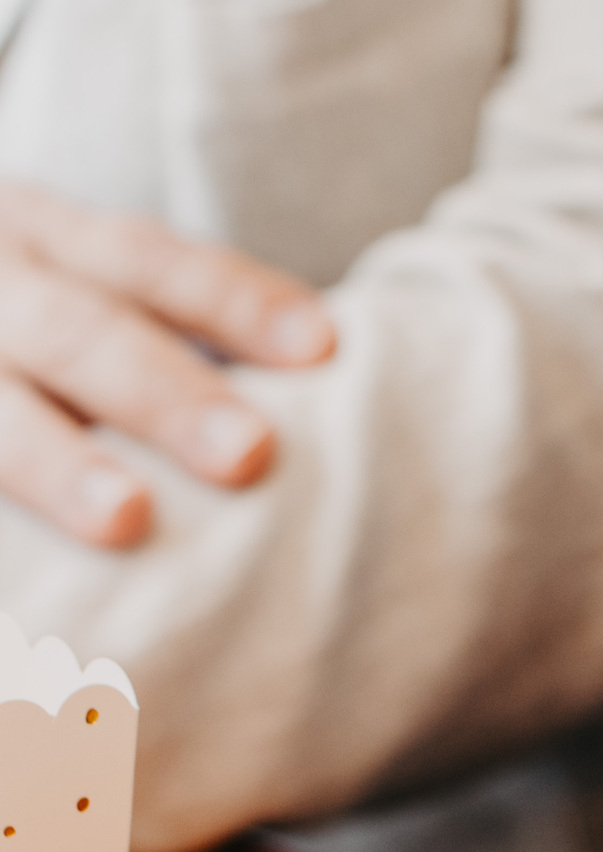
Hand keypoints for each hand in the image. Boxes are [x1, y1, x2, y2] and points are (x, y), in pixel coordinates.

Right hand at [0, 181, 334, 546]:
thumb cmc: (25, 341)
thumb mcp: (63, 296)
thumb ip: (151, 343)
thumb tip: (316, 391)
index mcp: (37, 239)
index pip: (144, 259)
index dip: (230, 298)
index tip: (320, 350)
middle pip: (76, 331)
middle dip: (160, 391)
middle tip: (248, 454)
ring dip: (56, 463)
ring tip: (125, 521)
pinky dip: (0, 548)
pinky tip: (27, 613)